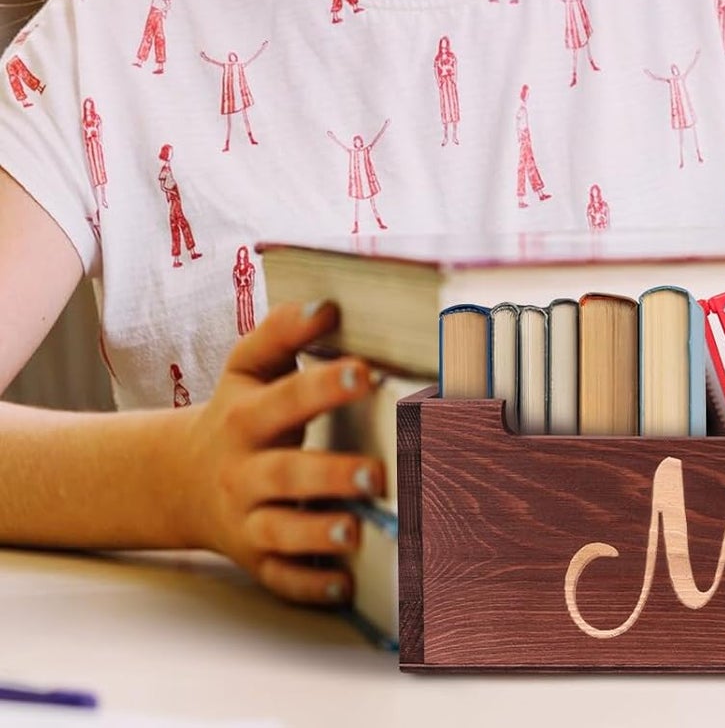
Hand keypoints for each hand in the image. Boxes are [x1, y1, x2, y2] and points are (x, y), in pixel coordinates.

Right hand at [174, 300, 384, 605]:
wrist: (180, 479)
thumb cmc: (239, 412)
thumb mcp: (249, 366)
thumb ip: (283, 331)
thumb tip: (327, 305)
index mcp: (247, 418)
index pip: (286, 399)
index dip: (324, 385)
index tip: (366, 372)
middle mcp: (244, 472)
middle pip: (283, 475)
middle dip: (328, 475)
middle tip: (376, 473)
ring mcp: (248, 520)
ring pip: (280, 533)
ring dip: (316, 536)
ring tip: (355, 530)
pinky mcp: (255, 559)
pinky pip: (279, 580)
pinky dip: (309, 585)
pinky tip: (344, 583)